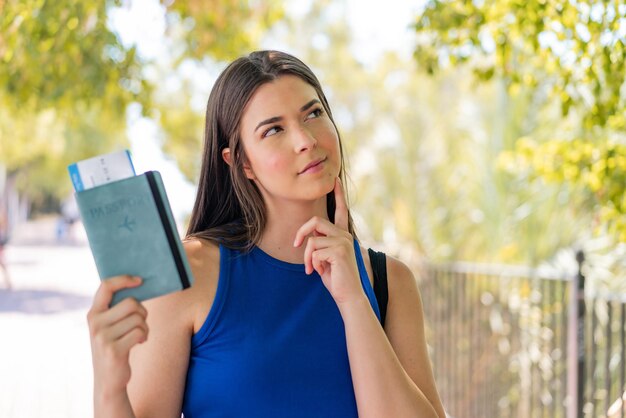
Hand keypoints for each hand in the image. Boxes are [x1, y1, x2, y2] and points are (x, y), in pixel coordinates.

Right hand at [87, 275, 148, 397]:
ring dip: (145, 326)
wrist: (108, 380)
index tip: (139, 281)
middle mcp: (95, 323)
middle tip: (141, 321)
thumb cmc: (114, 346)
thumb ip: (116, 308)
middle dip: (143, 311)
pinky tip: (139, 343)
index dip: (124, 279)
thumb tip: (138, 283)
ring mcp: (103, 337)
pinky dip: (144, 336)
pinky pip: (140, 331)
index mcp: (93, 313)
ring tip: (139, 335)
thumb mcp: (108, 326)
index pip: (106, 286)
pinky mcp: (114, 350)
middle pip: (131, 303)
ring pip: (138, 318)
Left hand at [293, 178, 364, 305]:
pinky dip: (313, 263)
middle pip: (316, 221)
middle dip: (301, 233)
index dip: (338, 194)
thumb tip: (310, 236)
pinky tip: (320, 272)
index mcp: (343, 235)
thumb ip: (321, 243)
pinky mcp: (338, 251)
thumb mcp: (326, 258)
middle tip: (296, 246)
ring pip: (312, 240)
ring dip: (307, 257)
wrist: (348, 295)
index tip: (335, 179)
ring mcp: (343, 242)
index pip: (341, 210)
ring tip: (312, 269)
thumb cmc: (336, 278)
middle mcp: (344, 235)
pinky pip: (314, 251)